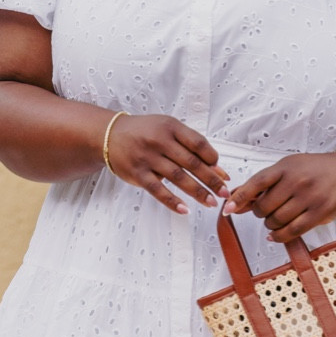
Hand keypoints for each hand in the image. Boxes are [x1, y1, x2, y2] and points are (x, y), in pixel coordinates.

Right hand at [105, 114, 227, 214]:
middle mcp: (160, 141)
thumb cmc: (144, 132)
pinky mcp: (138, 173)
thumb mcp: (167, 130)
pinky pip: (158, 190)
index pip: (199, 144)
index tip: (222, 173)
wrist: (110, 135)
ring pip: (178, 178)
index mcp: (171, 127)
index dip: (214, 160)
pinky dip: (172, 201)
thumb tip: (217, 168)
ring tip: (211, 202)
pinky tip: (184, 209)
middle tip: (225, 192)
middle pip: (192, 163)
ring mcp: (148, 158)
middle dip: (212, 180)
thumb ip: (190, 146)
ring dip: (197, 192)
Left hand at [225, 151, 335, 242]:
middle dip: (260, 213)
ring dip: (270, 224)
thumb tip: (237, 200)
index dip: (240, 197)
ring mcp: (309, 198)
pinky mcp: (319, 213)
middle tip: (266, 210)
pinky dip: (279, 236)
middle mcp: (297, 181)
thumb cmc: (315, 170)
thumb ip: (263, 184)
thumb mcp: (288, 168)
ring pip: (276, 220)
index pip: (257, 183)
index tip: (228, 209)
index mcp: (286, 167)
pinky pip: (292, 231)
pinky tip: (275, 235)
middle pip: (264, 207)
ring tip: (275, 219)